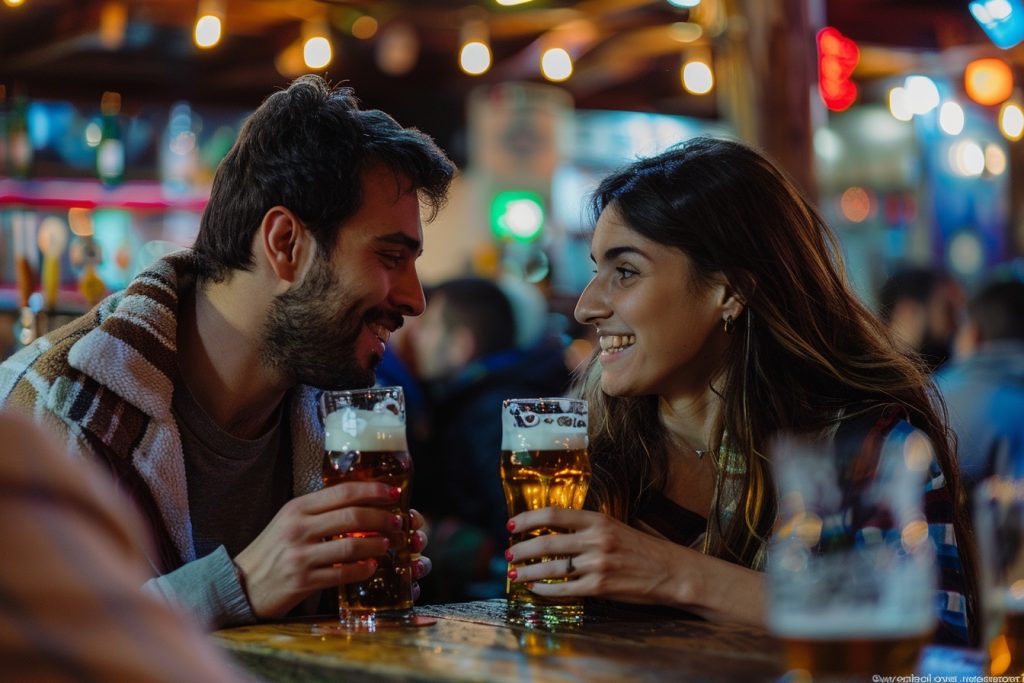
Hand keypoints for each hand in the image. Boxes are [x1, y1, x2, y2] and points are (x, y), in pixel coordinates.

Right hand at [234, 483, 429, 617]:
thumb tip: (359, 503)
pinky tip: (371, 567)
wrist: (240, 584)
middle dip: (382, 518)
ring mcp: (300, 555)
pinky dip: (362, 570)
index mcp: (297, 508)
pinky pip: (342, 574)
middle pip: (352, 516)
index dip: (373, 490)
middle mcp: (298, 528)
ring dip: (377, 545)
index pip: (343, 492)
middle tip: (398, 522)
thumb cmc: (271, 550)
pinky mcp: (302, 581)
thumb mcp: (289, 521)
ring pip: (351, 546)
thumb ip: (319, 511)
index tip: (393, 493)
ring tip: (388, 544)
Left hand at [505, 507, 687, 606]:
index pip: (553, 515)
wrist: (671, 572)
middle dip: (520, 549)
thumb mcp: (615, 527)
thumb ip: (586, 527)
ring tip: (514, 574)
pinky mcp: (600, 588)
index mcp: (598, 520)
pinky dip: (545, 590)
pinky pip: (564, 590)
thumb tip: (552, 530)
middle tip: (508, 554)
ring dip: (527, 572)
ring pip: (551, 568)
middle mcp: (596, 540)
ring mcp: (597, 565)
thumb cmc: (643, 549)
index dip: (528, 519)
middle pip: (546, 542)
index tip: (511, 525)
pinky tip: (535, 589)